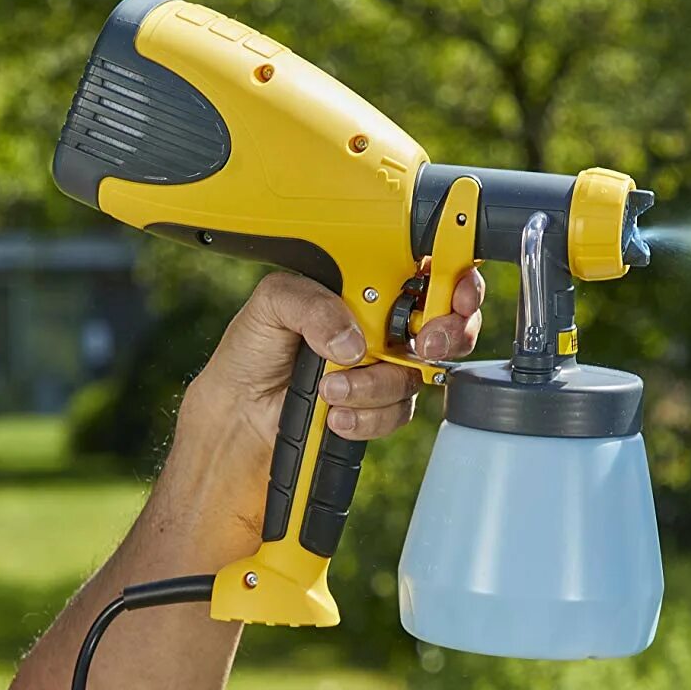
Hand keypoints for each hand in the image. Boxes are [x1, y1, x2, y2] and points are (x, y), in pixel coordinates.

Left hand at [188, 267, 486, 443]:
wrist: (236, 416)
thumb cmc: (251, 353)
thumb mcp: (271, 305)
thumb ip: (310, 304)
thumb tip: (352, 339)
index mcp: (362, 288)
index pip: (424, 273)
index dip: (452, 279)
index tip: (454, 295)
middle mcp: (380, 327)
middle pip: (445, 323)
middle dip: (445, 333)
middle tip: (422, 344)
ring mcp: (383, 369)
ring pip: (416, 375)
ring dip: (376, 384)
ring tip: (329, 387)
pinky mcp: (378, 410)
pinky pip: (396, 413)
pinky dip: (367, 415)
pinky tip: (334, 414)